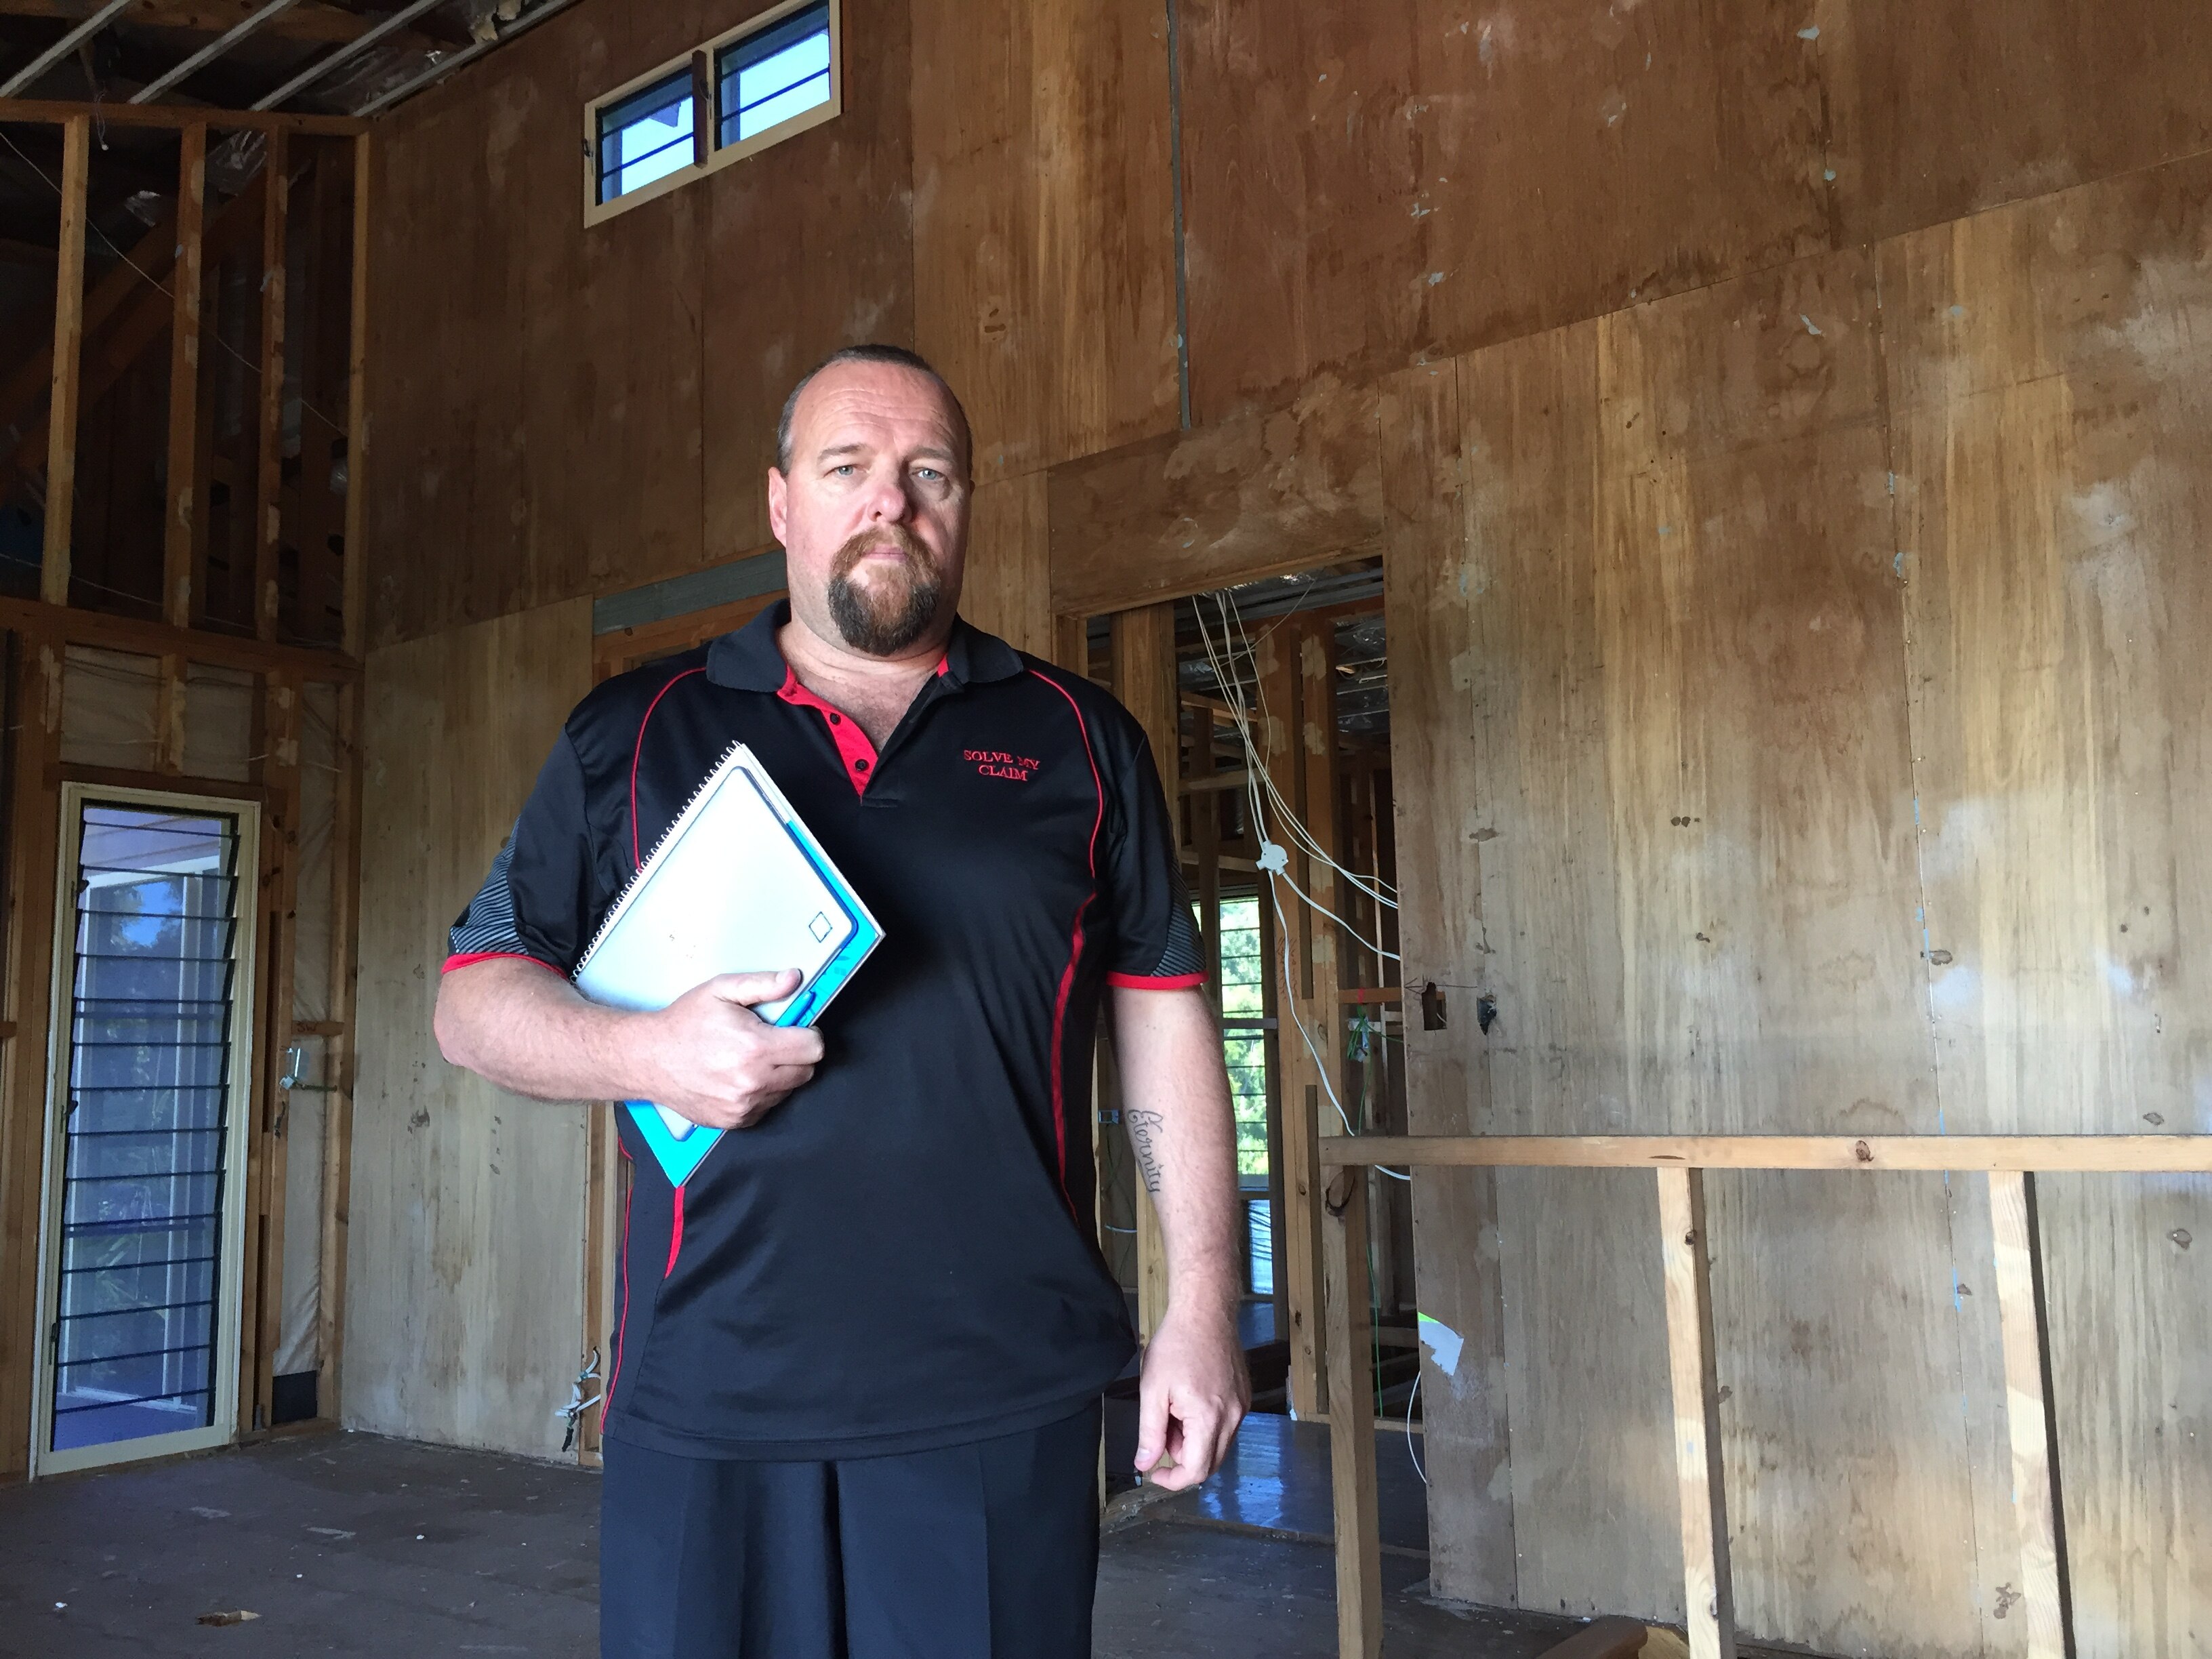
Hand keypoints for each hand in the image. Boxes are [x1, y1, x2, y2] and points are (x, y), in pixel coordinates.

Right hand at [632, 969, 824, 1129]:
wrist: (648, 1059)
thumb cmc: (682, 1024)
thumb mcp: (720, 991)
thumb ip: (762, 985)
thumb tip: (793, 979)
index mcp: (755, 1048)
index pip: (814, 1049)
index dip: (808, 1034)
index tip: (796, 1028)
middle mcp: (753, 1082)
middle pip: (806, 1071)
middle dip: (796, 1054)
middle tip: (772, 1041)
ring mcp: (744, 1105)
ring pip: (788, 1090)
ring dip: (780, 1075)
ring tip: (751, 1058)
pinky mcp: (735, 1120)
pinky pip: (767, 1106)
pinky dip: (761, 1092)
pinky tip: (740, 1076)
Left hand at [1133, 1301, 1248, 1490]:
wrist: (1206, 1311)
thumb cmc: (1176, 1345)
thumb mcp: (1152, 1389)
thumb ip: (1150, 1432)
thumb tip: (1146, 1464)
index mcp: (1209, 1418)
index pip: (1196, 1471)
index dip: (1172, 1480)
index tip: (1153, 1471)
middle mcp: (1232, 1417)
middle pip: (1211, 1464)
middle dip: (1182, 1459)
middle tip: (1161, 1433)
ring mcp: (1242, 1407)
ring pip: (1218, 1446)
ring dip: (1193, 1442)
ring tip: (1173, 1410)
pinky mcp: (1244, 1397)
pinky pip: (1226, 1427)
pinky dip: (1206, 1427)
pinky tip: (1189, 1402)